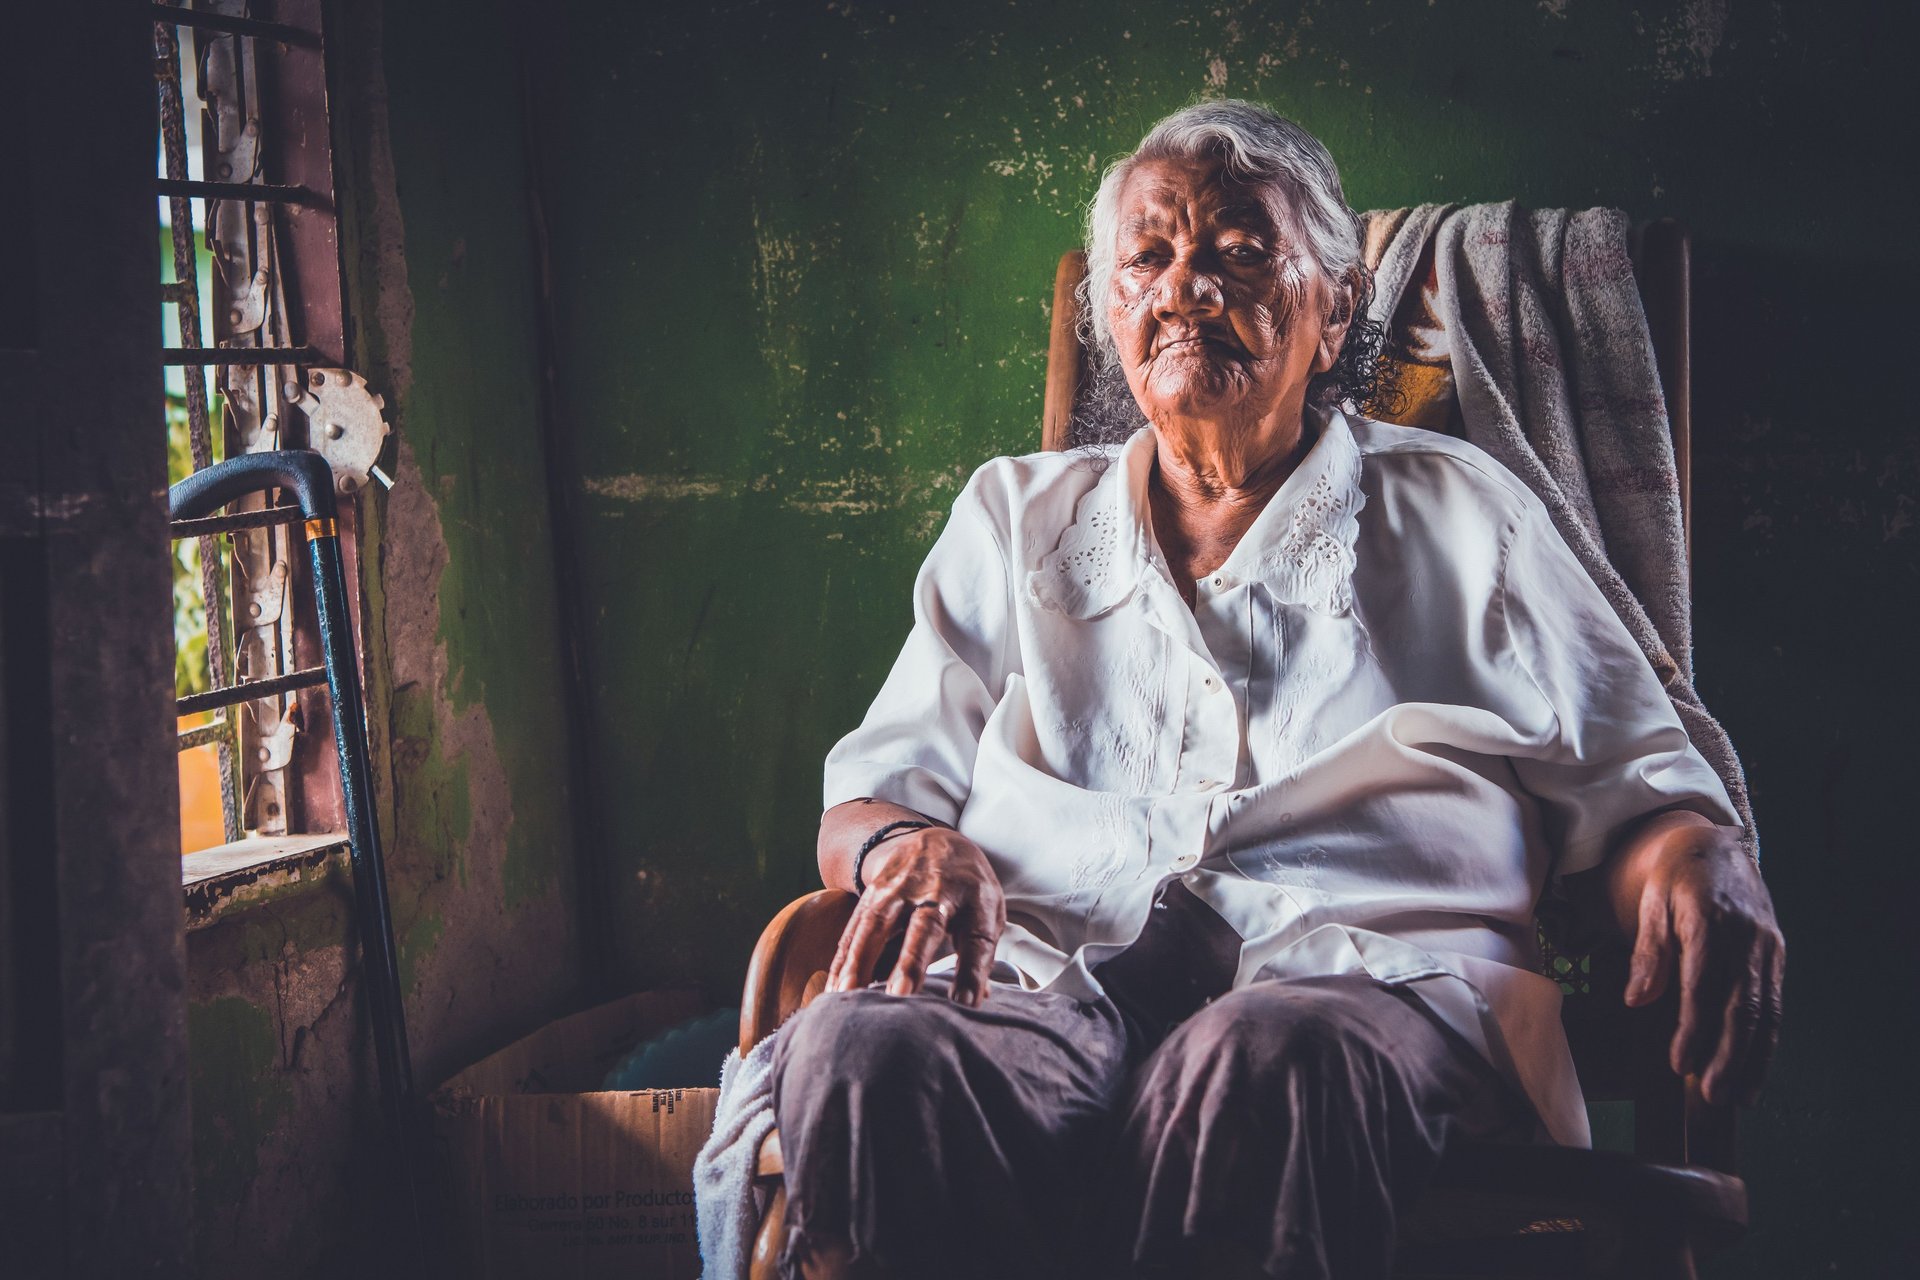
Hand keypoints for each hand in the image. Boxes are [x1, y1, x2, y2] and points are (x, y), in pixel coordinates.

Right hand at [824, 825, 1006, 1006]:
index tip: (965, 1002)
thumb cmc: (967, 889)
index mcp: (973, 898)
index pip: (976, 937)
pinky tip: (834, 986)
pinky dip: (844, 957)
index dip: (972, 971)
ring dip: (862, 959)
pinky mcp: (873, 893)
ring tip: (848, 994)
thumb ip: (980, 956)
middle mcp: (936, 889)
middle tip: (899, 995)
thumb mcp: (988, 913)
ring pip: (879, 923)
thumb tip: (971, 999)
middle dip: (911, 961)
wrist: (938, 841)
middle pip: (924, 926)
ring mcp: (900, 887)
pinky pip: (856, 927)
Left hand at [1617, 816, 1784, 1105]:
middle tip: (1710, 1094)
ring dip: (1752, 1058)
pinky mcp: (1777, 956)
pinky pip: (1775, 1005)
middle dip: (1727, 1054)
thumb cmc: (1674, 878)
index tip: (1678, 1062)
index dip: (1692, 1025)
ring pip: (1764, 1011)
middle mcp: (1746, 936)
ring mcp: (1767, 947)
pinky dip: (1767, 1043)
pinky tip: (1754, 1074)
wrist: (1717, 844)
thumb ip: (1647, 951)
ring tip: (1737, 1098)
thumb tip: (1637, 1000)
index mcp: (1708, 918)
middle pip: (1740, 1004)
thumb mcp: (1650, 902)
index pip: (1701, 982)